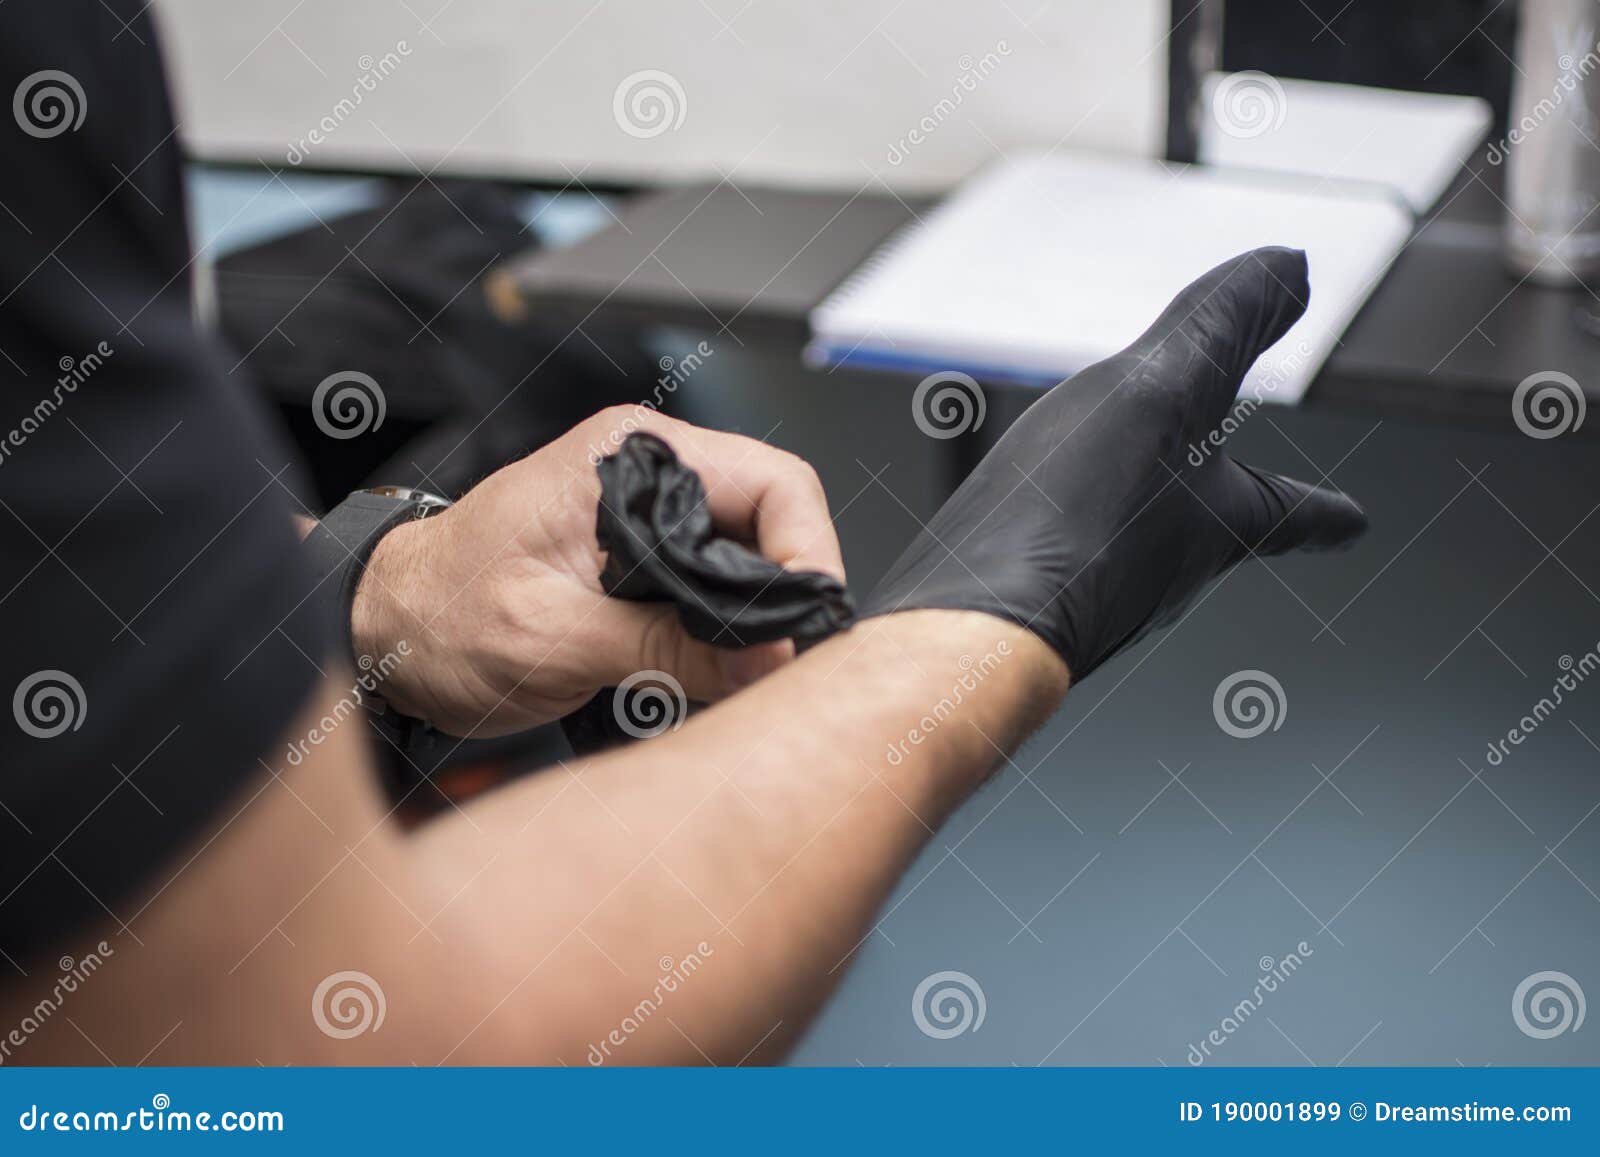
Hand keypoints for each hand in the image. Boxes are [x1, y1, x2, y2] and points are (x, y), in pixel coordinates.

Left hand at [351, 407, 844, 736]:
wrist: (387, 632)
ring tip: (757, 672)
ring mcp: (648, 514)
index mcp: (629, 456)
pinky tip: (722, 669)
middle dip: (791, 591)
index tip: (812, 622)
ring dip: (761, 616)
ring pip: (753, 558)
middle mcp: (648, 472)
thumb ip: (667, 645)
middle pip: (774, 519)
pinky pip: (718, 586)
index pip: (772, 483)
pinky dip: (730, 630)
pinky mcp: (644, 559)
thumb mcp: (555, 638)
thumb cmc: (440, 613)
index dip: (809, 551)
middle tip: (790, 661)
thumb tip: (766, 657)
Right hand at [863, 247, 1367, 680]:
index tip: (1358, 521)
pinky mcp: (1029, 602)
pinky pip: (1057, 558)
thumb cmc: (1073, 520)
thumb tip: (1292, 265)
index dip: (1329, 510)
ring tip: (1113, 493)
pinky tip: (1023, 525)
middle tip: (1234, 498)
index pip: (1293, 512)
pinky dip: (1058, 534)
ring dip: (1134, 517)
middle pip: (1207, 534)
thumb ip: (1223, 328)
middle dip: (1222, 509)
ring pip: (1129, 548)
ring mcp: (1094, 592)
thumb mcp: (1163, 391)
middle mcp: (1163, 571)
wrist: (972, 625)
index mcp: (1216, 525)